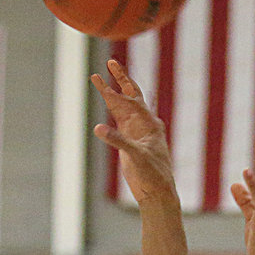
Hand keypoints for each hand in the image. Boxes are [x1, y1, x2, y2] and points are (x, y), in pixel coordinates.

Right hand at [91, 59, 177, 205]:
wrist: (157, 192)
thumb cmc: (153, 174)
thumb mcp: (136, 156)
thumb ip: (118, 141)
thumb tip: (98, 128)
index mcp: (150, 124)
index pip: (132, 101)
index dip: (116, 89)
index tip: (100, 79)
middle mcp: (144, 124)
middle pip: (131, 95)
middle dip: (121, 78)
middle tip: (111, 61)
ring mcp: (136, 132)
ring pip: (122, 106)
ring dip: (111, 93)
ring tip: (98, 78)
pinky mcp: (129, 141)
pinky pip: (118, 120)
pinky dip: (111, 109)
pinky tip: (106, 100)